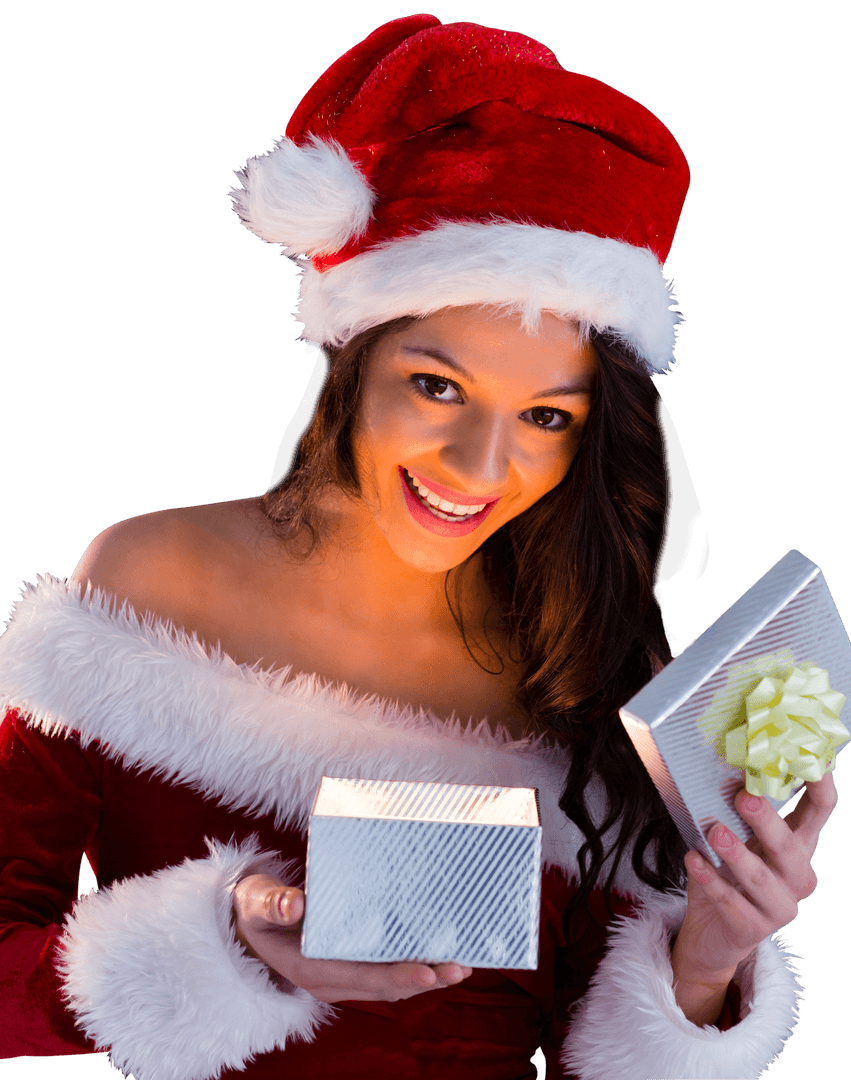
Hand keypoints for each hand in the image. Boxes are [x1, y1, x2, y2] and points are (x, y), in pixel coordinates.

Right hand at [232, 873, 473, 1003]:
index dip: (397, 976)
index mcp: (311, 968)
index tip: (428, 971)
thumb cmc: (256, 909)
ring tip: (462, 964)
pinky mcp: (348, 965)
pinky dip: (412, 964)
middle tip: (462, 966)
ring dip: (425, 975)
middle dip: (425, 979)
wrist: (248, 923)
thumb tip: (294, 904)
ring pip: (390, 983)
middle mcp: (331, 980)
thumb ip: (274, 904)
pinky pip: (385, 970)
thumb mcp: (259, 902)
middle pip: (385, 986)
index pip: (362, 977)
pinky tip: (436, 953)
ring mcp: (341, 976)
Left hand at [671, 772, 837, 1019]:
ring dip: (738, 854)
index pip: (819, 812)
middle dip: (767, 822)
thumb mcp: (737, 837)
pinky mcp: (753, 929)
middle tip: (744, 798)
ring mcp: (779, 907)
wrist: (711, 932)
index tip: (813, 760)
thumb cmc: (728, 874)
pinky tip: (693, 861)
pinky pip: (731, 902)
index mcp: (798, 846)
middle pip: (789, 847)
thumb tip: (728, 766)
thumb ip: (737, 809)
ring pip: (762, 879)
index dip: (820, 786)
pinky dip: (710, 880)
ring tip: (715, 833)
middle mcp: (796, 876)